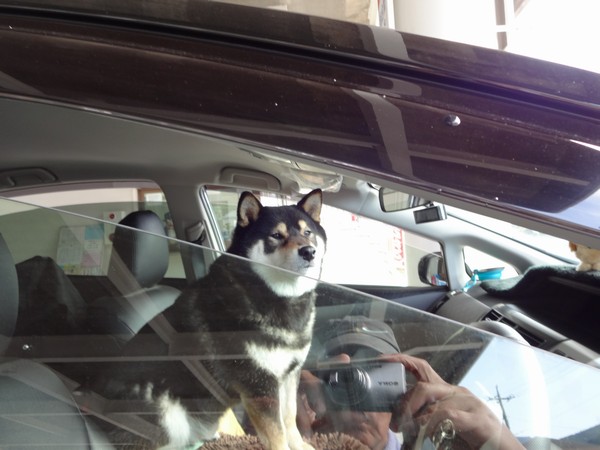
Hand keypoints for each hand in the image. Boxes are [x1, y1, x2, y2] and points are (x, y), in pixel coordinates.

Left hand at [382, 354, 523, 449]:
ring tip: (409, 434)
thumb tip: (400, 431)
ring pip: (434, 400)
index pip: (420, 368)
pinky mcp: (479, 420)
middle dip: (404, 403)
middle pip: (423, 385)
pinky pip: (449, 415)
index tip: (381, 361)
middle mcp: (457, 392)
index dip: (401, 361)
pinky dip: (433, 423)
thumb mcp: (443, 429)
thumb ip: (424, 424)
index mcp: (446, 392)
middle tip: (396, 425)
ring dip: (416, 418)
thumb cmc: (471, 441)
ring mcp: (470, 404)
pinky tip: (429, 433)